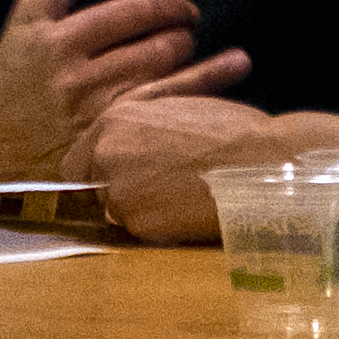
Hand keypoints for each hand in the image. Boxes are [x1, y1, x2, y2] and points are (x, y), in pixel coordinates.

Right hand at [0, 0, 251, 179]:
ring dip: (206, 71)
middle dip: (182, 37)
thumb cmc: (12, 66)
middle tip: (191, 33)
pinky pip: (159, 127)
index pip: (133, 13)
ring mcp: (95, 119)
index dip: (168, 5)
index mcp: (62, 39)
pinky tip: (223, 106)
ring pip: (165, 90)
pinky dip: (193, 111)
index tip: (185, 8)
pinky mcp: (105, 151)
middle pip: (154, 52)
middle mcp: (80, 80)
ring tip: (236, 60)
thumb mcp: (30, 10)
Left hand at [67, 83, 290, 242]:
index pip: (77, 158)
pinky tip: (184, 211)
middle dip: (112, 189)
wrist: (261, 161)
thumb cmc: (228, 130)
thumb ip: (134, 127)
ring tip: (176, 197)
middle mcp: (106, 154)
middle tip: (151, 190)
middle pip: (89, 185)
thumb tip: (115, 145)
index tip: (113, 176)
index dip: (95, 169)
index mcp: (114, 120)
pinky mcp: (139, 223)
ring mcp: (120, 191)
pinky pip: (137, 229)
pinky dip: (156, 226)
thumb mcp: (171, 109)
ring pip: (114, 210)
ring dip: (137, 208)